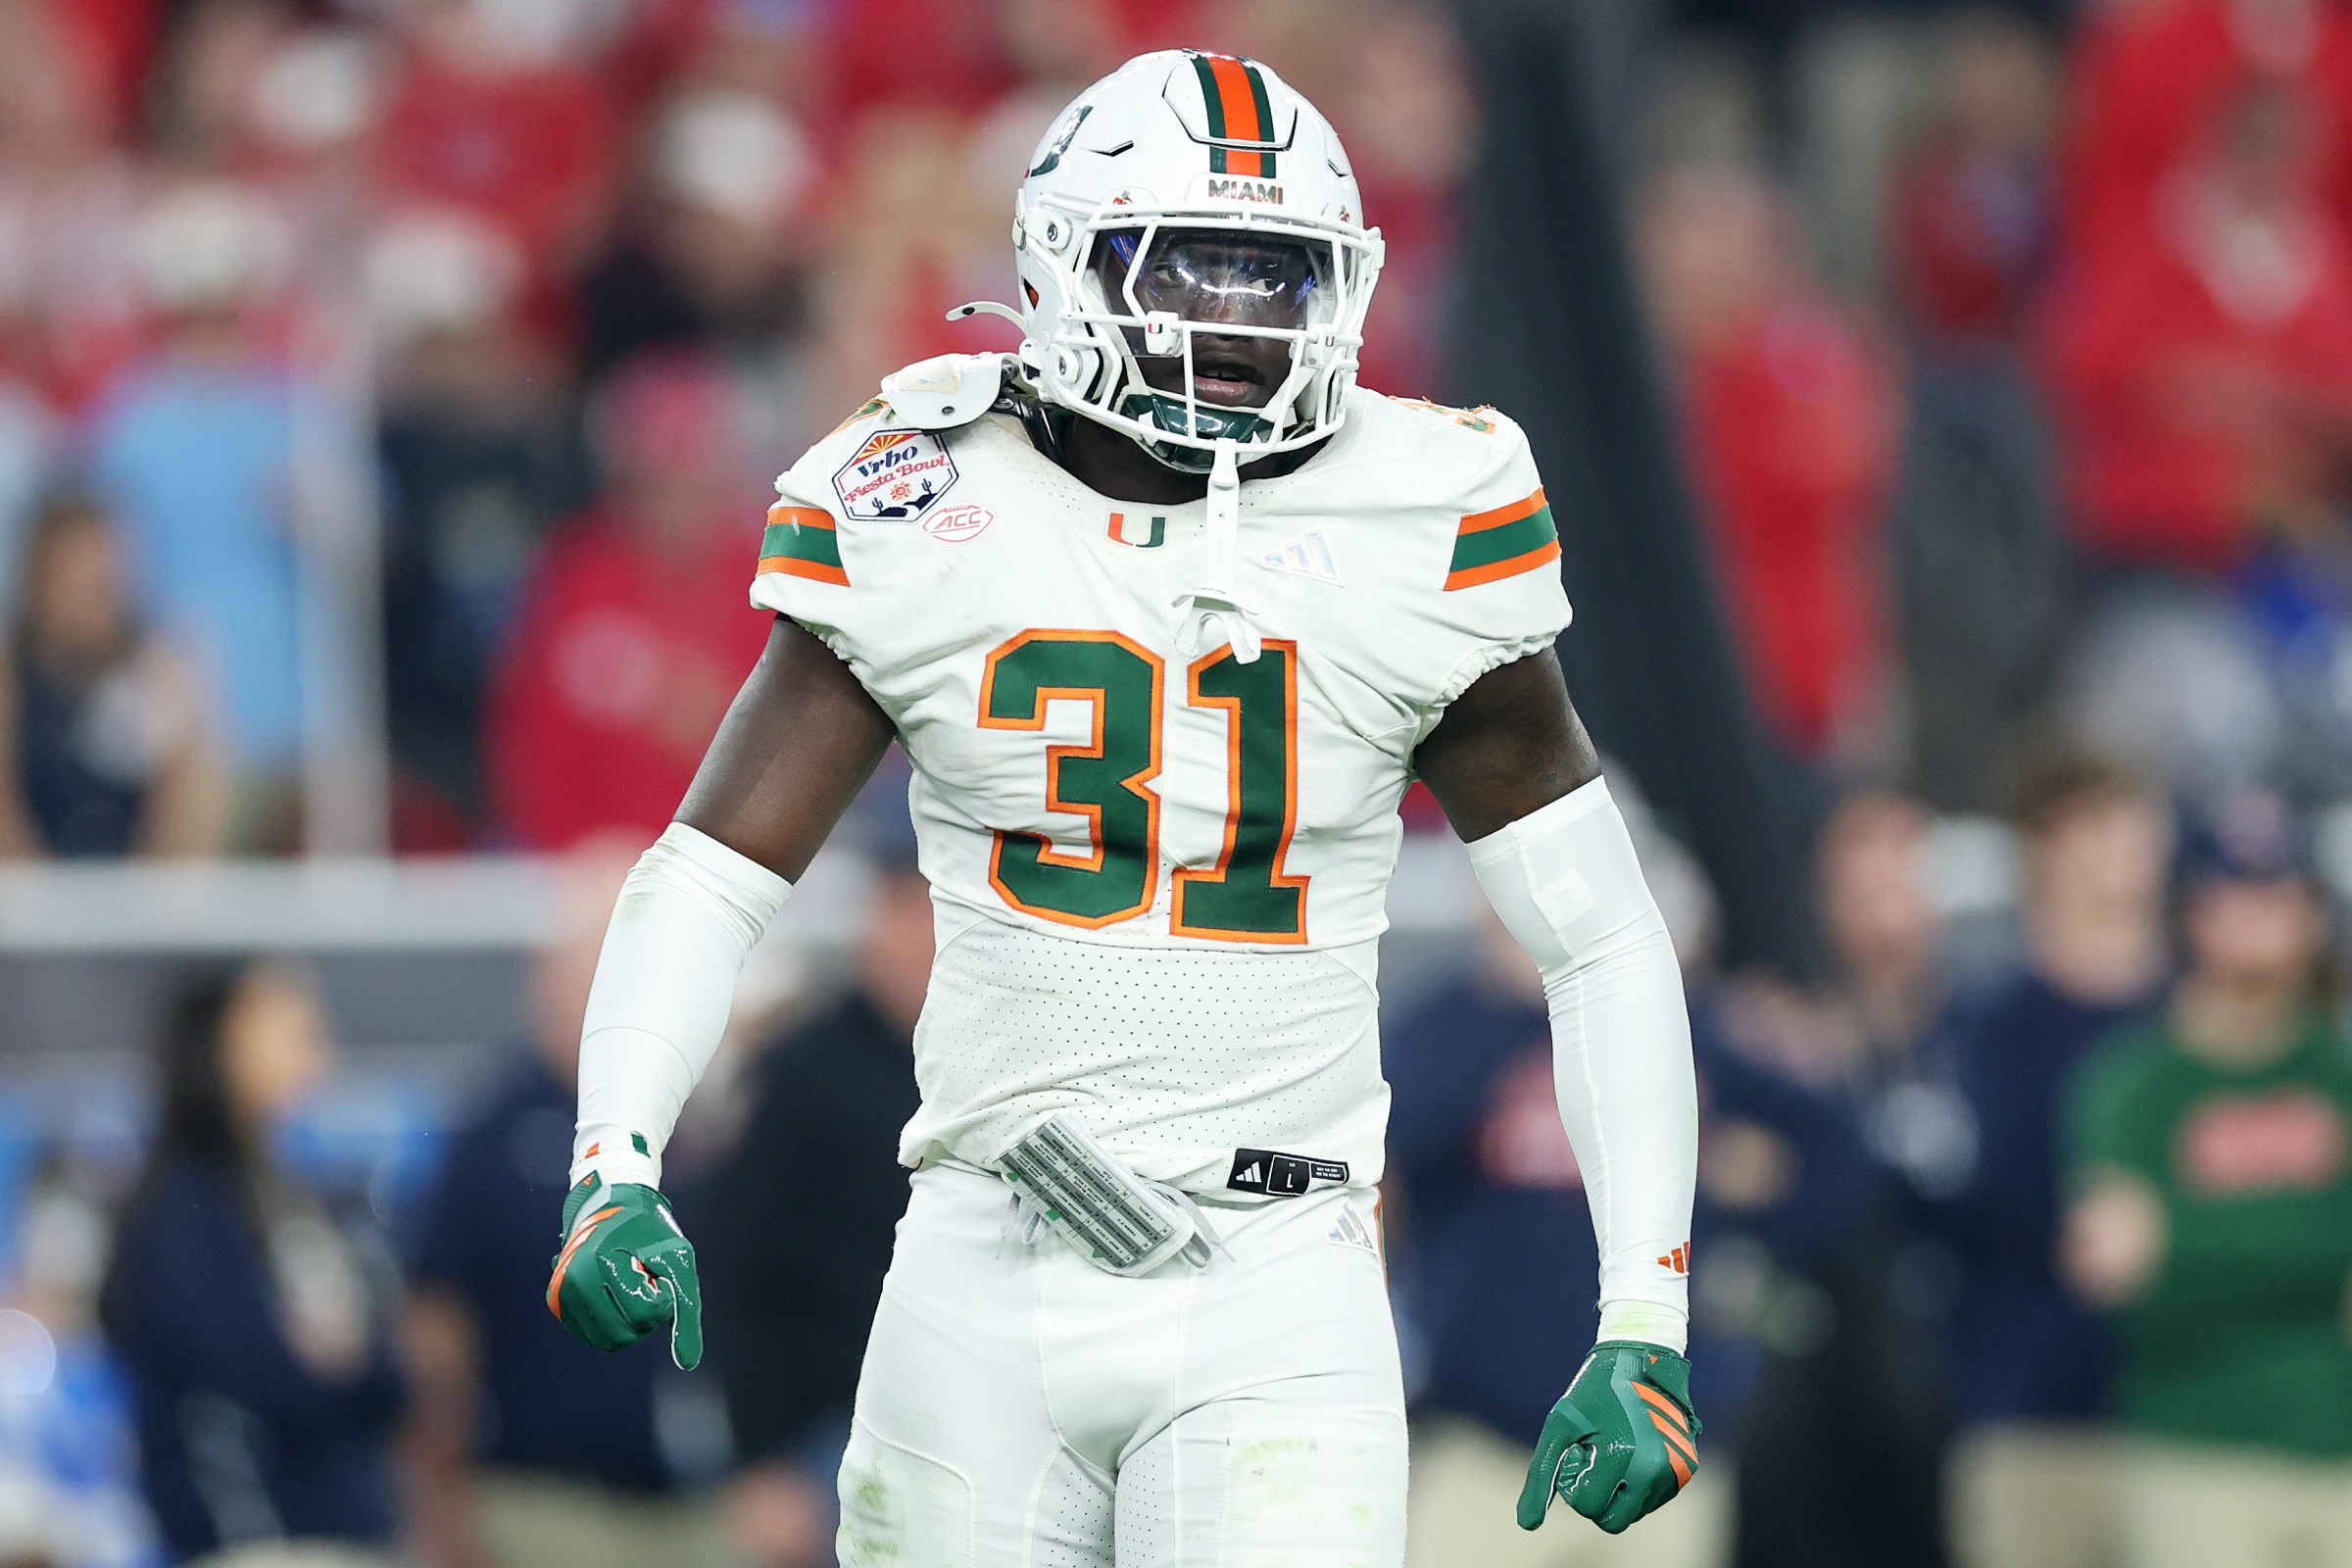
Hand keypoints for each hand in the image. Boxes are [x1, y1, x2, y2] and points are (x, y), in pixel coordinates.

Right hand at [545, 1176, 703, 1368]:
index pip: (646, 1312)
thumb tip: (688, 1363)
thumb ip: (685, 1310)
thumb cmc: (650, 1232)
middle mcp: (576, 1279)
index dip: (662, 1298)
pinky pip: (591, 1336)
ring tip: (629, 1288)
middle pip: (626, 1334)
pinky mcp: (558, 1301)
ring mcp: (563, 1292)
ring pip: (608, 1341)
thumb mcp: (678, 1261)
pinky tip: (616, 1298)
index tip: (659, 1274)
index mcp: (603, 1261)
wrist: (610, 1205)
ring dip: (629, 1322)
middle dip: (646, 1315)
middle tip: (646, 1282)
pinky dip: (611, 1325)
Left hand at [1517, 1340, 1698, 1533]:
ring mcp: (1675, 1472)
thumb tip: (1527, 1524)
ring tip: (1613, 1448)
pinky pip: (1653, 1499)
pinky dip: (1637, 1486)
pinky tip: (1630, 1451)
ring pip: (1634, 1513)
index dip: (1573, 1482)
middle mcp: (1655, 1469)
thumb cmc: (1594, 1391)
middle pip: (1613, 1521)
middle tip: (1593, 1457)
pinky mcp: (1686, 1469)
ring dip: (1617, 1491)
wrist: (1641, 1357)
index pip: (1587, 1506)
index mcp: (1623, 1456)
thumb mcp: (1560, 1426)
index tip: (1577, 1451)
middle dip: (1596, 1496)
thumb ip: (1542, 1477)